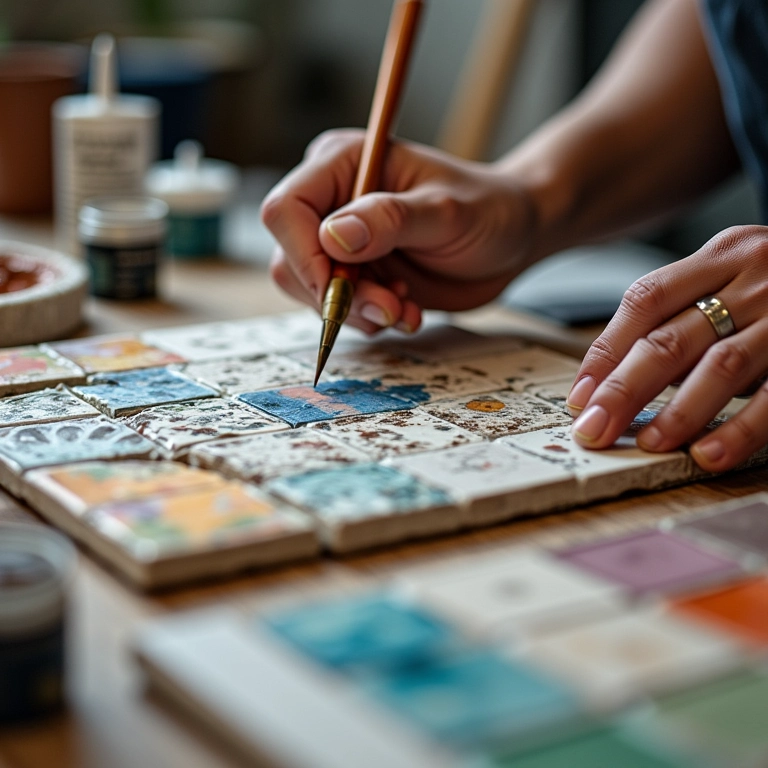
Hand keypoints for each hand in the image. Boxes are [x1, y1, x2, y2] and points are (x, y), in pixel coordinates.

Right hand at [261, 129, 535, 333]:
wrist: (511, 239)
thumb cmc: (488, 210)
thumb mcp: (447, 212)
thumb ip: (391, 221)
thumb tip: (333, 239)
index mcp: (343, 164)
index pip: (287, 209)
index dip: (304, 255)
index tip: (341, 289)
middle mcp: (332, 200)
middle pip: (291, 257)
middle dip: (336, 294)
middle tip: (389, 307)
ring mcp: (341, 241)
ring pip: (309, 290)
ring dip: (355, 312)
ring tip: (405, 309)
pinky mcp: (355, 274)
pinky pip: (338, 308)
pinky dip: (368, 320)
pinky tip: (408, 311)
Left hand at [567, 225, 767, 471]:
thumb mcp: (741, 273)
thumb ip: (691, 309)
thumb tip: (619, 376)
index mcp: (724, 254)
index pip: (645, 300)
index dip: (605, 351)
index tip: (580, 396)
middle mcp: (756, 277)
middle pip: (671, 337)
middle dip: (624, 391)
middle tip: (593, 430)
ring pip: (722, 366)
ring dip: (678, 412)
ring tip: (648, 444)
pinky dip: (741, 428)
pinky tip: (709, 453)